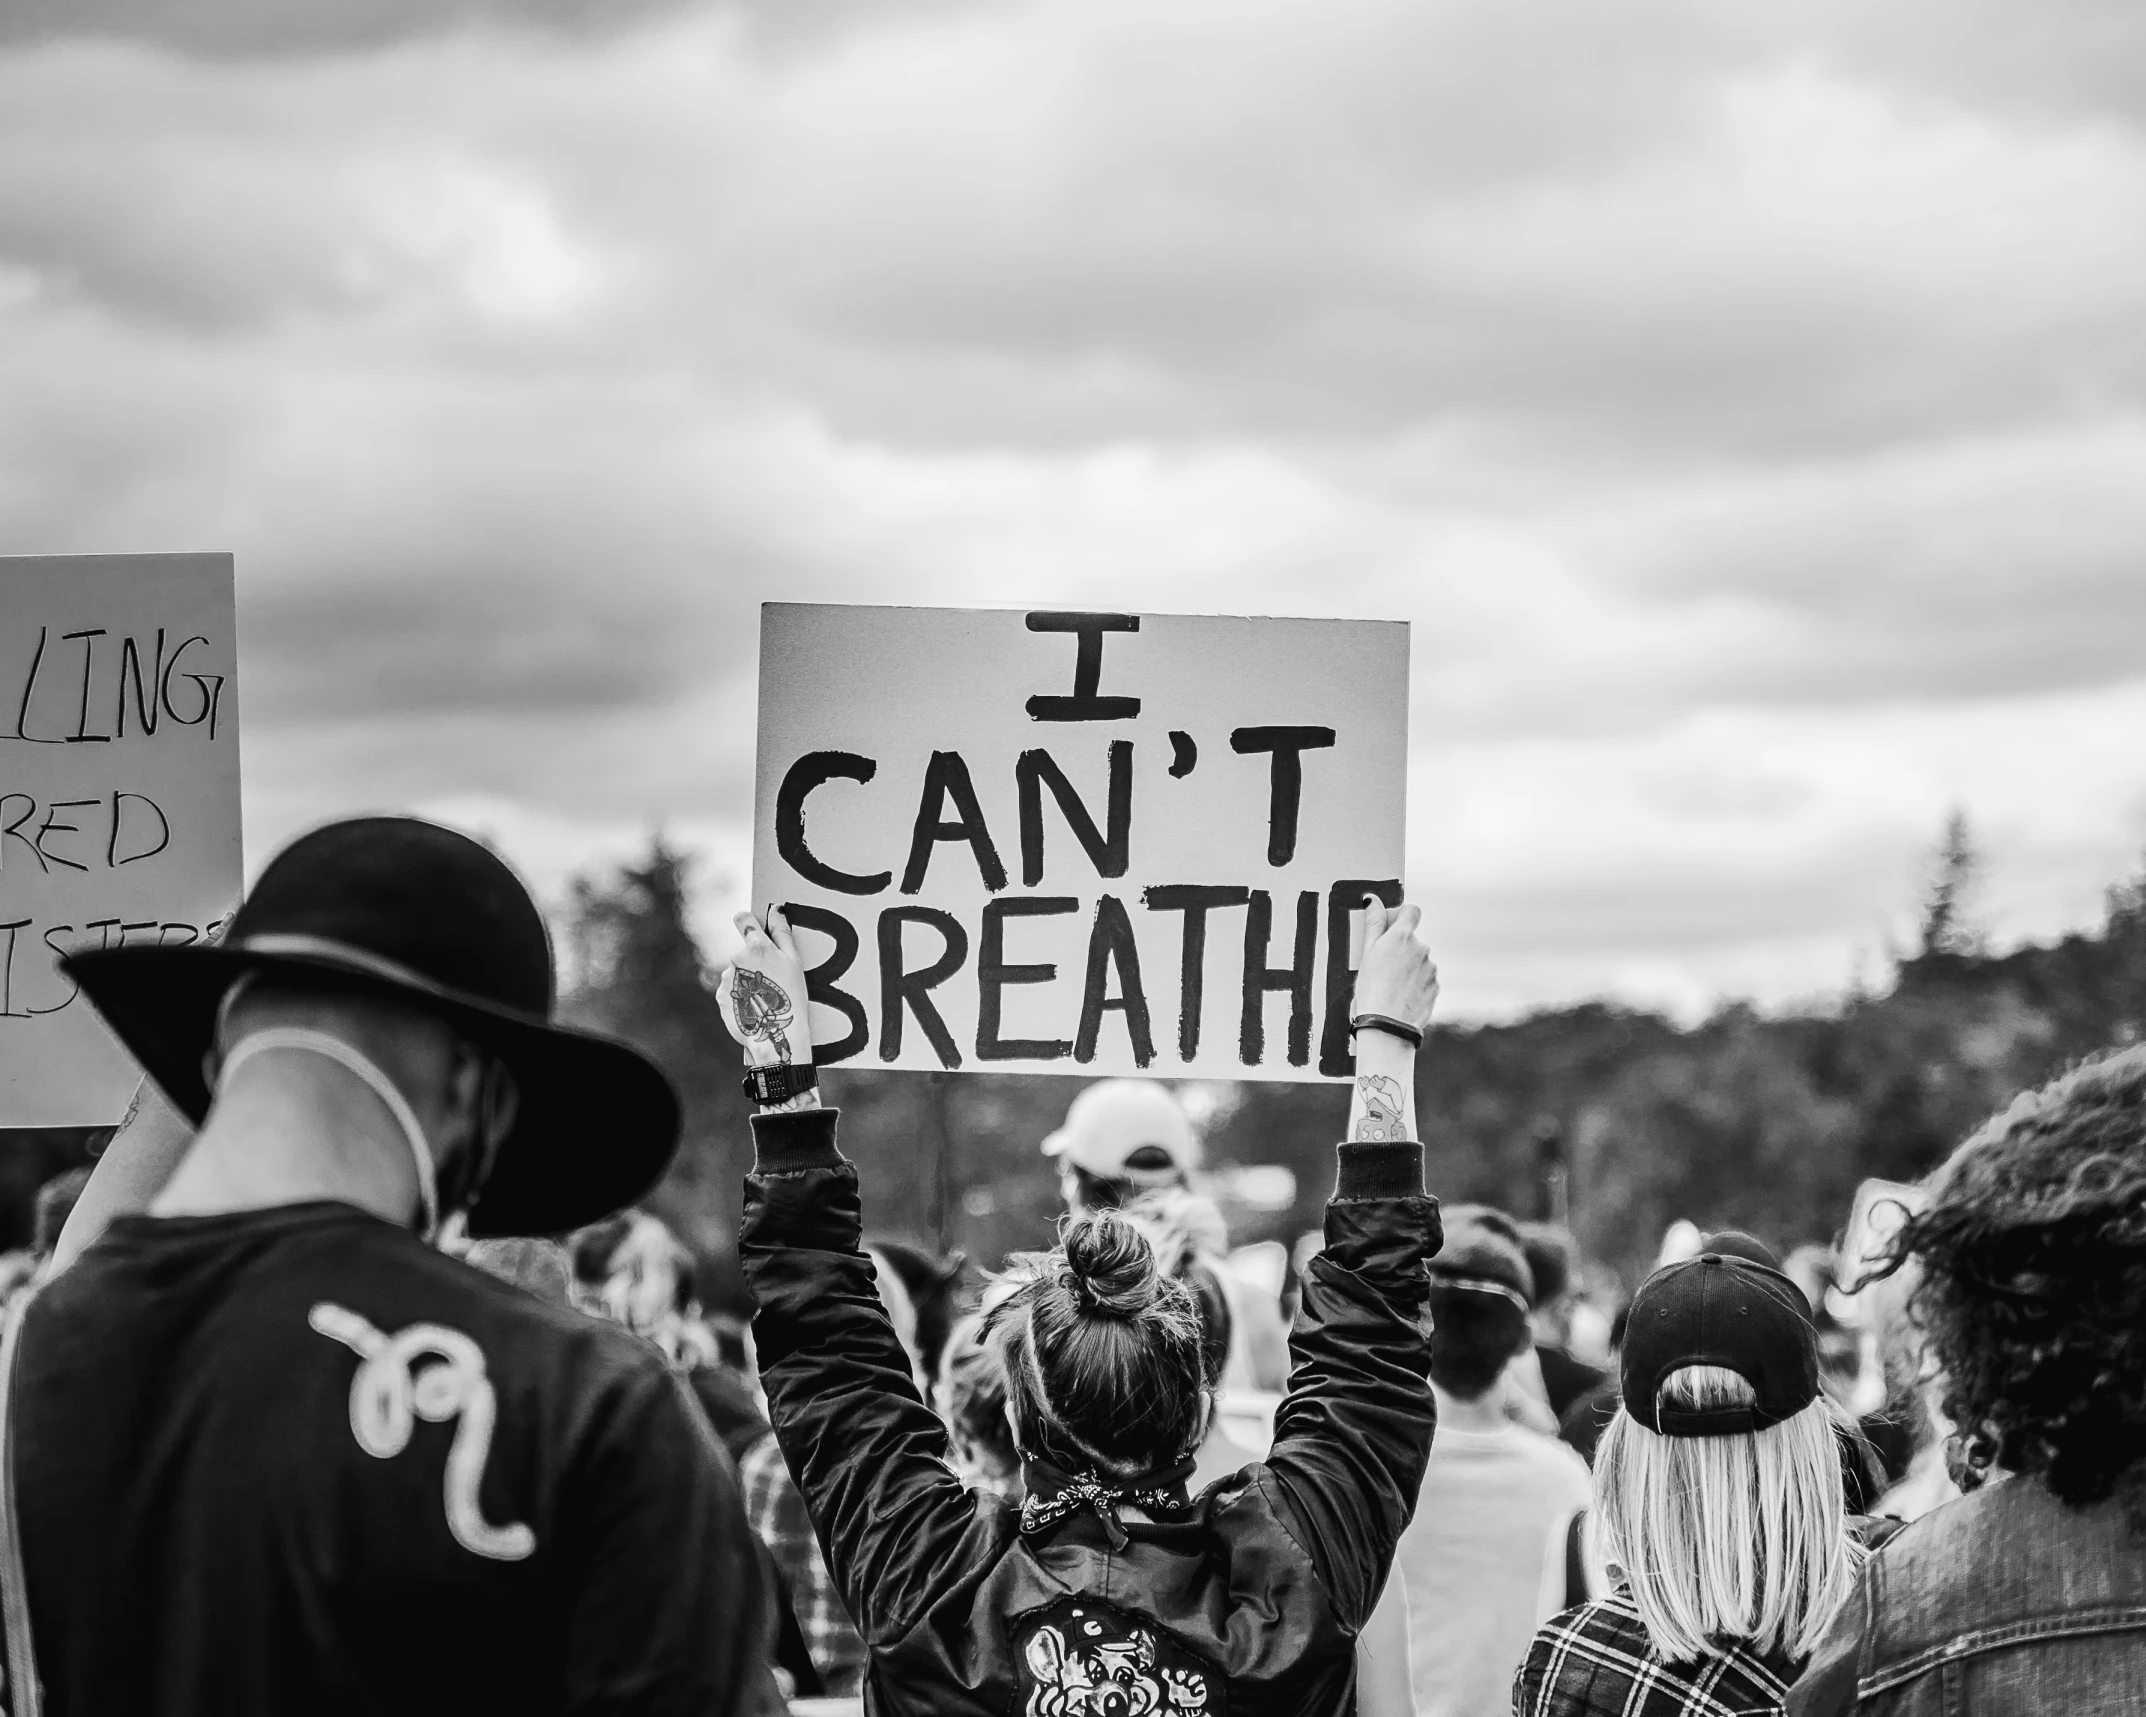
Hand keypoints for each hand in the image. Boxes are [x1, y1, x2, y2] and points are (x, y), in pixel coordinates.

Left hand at [715, 907, 813, 1067]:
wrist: (775, 1034)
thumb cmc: (791, 997)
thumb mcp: (794, 963)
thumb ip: (782, 933)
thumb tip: (777, 909)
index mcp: (757, 946)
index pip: (743, 919)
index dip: (747, 921)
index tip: (750, 926)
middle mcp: (737, 958)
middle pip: (743, 953)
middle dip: (754, 963)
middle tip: (771, 983)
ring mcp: (727, 977)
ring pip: (737, 973)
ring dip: (747, 981)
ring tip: (763, 999)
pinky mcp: (721, 996)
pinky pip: (730, 990)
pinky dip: (739, 996)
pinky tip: (753, 1007)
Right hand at [1351, 899, 1437, 1032]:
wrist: (1388, 1025)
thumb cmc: (1372, 988)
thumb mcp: (1366, 953)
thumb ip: (1374, 923)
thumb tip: (1372, 899)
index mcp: (1402, 936)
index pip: (1411, 910)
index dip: (1401, 915)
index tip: (1389, 927)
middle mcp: (1422, 948)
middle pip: (1412, 939)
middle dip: (1400, 949)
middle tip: (1381, 968)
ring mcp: (1431, 968)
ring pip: (1419, 961)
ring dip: (1408, 968)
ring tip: (1390, 987)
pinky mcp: (1436, 986)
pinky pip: (1425, 979)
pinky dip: (1415, 984)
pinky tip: (1401, 997)